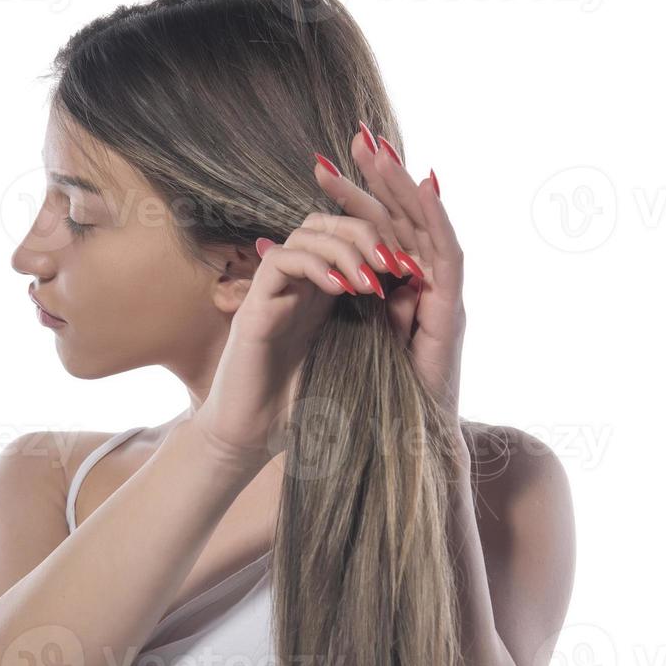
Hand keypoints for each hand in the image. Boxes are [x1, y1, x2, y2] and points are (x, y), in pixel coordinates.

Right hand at [192, 163, 400, 470]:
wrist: (250, 441)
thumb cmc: (300, 409)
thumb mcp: (354, 363)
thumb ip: (380, 330)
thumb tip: (416, 293)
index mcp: (320, 294)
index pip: (346, 237)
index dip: (380, 238)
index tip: (410, 264)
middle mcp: (296, 286)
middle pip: (327, 224)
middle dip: (366, 232)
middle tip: (393, 262)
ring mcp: (273, 294)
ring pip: (305, 234)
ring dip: (344, 248)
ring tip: (370, 282)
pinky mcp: (254, 308)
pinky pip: (282, 262)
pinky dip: (315, 266)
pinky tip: (341, 290)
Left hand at [322, 123, 465, 415]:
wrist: (399, 444)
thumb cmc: (369, 397)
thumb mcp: (347, 337)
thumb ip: (341, 299)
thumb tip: (306, 266)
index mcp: (398, 292)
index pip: (379, 233)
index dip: (358, 198)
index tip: (329, 166)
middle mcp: (424, 289)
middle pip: (403, 221)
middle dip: (381, 177)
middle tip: (357, 137)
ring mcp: (441, 299)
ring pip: (425, 228)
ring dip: (403, 186)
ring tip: (379, 151)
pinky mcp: (451, 314)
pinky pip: (446, 257)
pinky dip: (435, 221)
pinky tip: (421, 188)